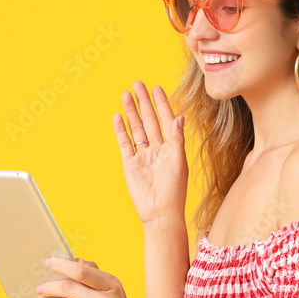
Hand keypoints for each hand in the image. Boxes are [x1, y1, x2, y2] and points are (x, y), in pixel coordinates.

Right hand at [113, 80, 187, 226]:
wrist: (159, 213)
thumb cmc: (174, 191)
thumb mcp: (179, 162)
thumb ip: (177, 139)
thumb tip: (180, 117)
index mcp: (172, 147)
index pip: (166, 120)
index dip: (162, 104)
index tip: (156, 88)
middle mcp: (158, 149)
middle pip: (149, 120)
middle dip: (144, 102)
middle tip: (138, 84)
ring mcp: (143, 156)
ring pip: (136, 128)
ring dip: (131, 112)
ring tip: (125, 94)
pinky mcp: (130, 164)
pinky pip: (125, 143)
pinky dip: (121, 129)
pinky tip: (118, 116)